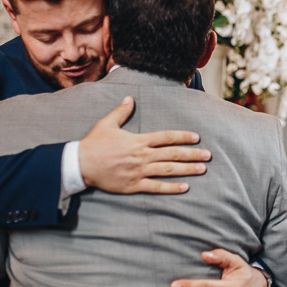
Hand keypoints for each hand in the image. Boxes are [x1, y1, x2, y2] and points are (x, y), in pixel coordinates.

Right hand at [79, 96, 210, 193]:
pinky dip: (171, 187)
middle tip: (208, 156)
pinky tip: (185, 187)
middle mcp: (142, 155)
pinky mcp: (133, 185)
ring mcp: (138, 171)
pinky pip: (156, 187)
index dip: (183, 136)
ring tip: (202, 169)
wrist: (79, 164)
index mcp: (138, 140)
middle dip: (192, 154)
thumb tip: (130, 98)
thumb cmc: (93, 144)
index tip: (197, 138)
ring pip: (168, 170)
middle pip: (172, 154)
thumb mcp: (106, 124)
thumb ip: (121, 112)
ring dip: (187, 169)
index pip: (166, 137)